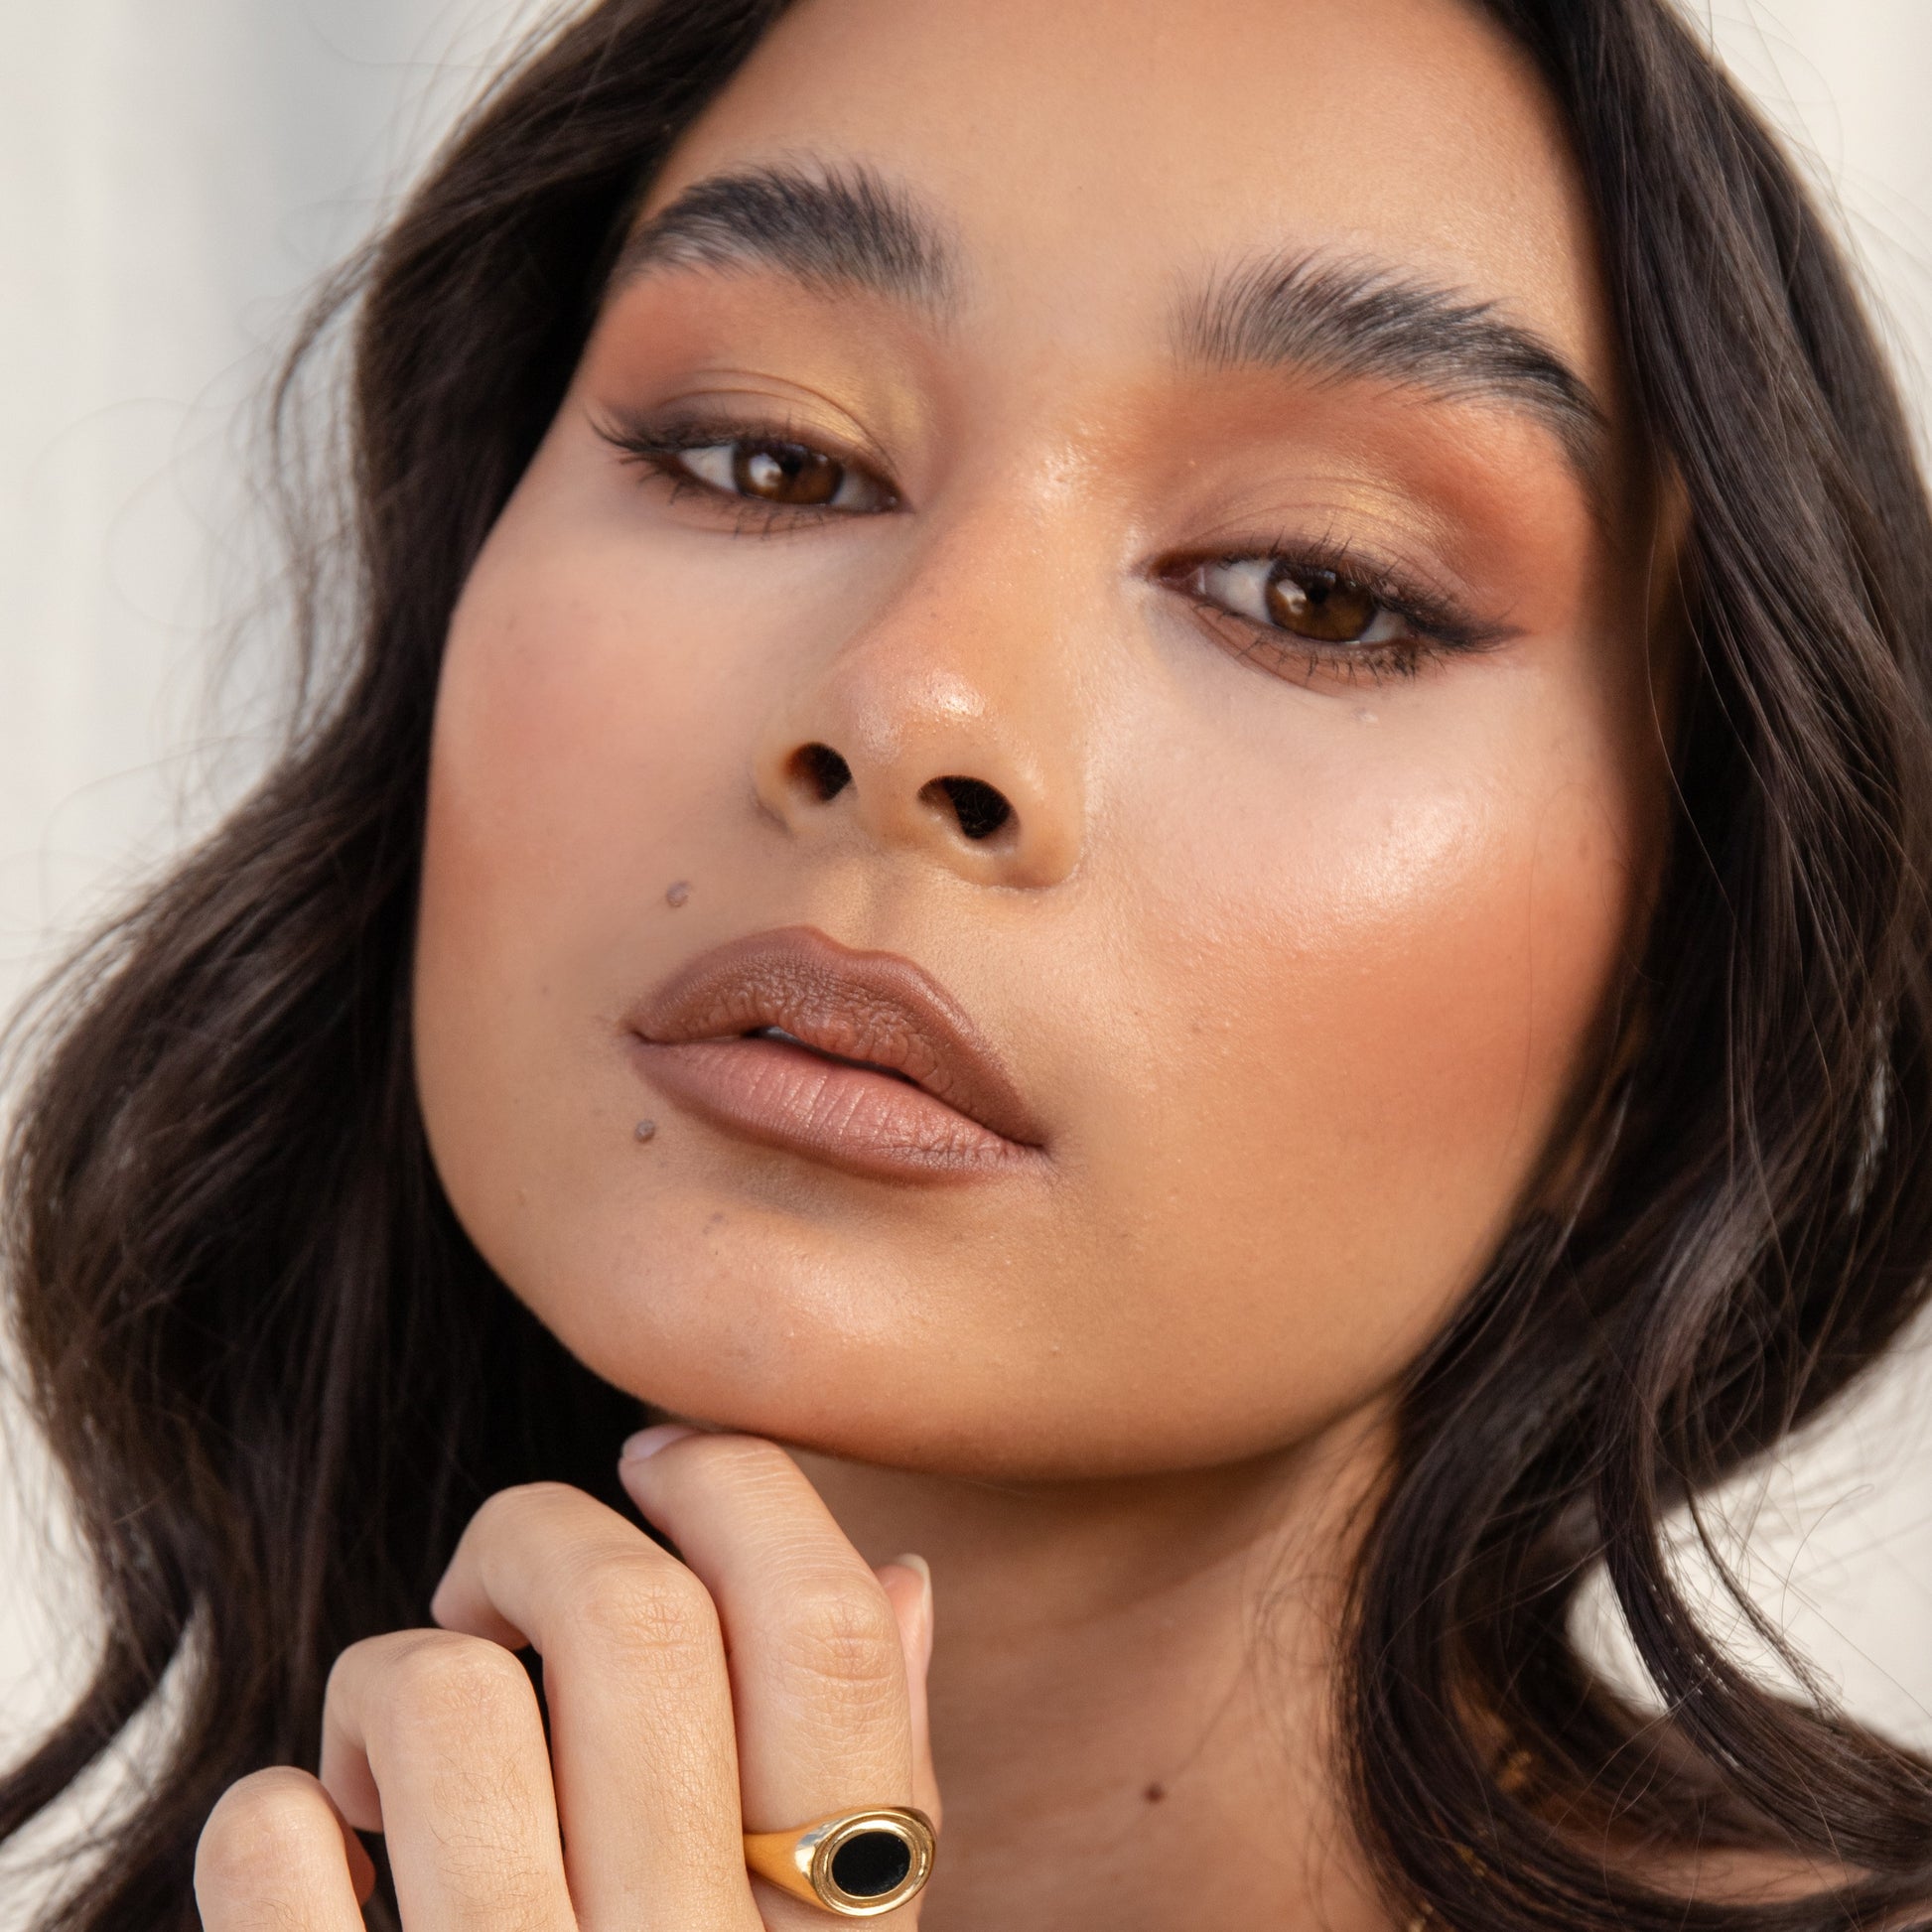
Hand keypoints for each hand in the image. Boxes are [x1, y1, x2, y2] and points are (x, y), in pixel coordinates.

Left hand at [193, 1430, 938, 1929]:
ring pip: (438, 1698)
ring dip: (398, 1680)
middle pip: (631, 1616)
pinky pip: (274, 1847)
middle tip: (503, 1604)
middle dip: (539, 1540)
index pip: (837, 1637)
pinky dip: (279, 1821)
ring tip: (405, 1769)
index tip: (662, 1461)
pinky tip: (332, 1878)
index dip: (743, 1487)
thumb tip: (902, 1577)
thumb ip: (880, 1796)